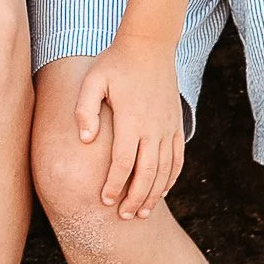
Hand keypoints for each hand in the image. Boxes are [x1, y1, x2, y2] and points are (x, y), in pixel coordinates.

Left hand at [74, 32, 187, 219]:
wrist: (149, 46)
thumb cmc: (115, 63)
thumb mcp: (92, 81)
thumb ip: (85, 110)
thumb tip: (85, 141)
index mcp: (131, 121)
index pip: (123, 164)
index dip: (114, 185)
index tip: (104, 201)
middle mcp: (153, 129)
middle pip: (147, 174)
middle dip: (135, 199)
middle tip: (124, 216)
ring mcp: (168, 128)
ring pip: (165, 171)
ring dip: (155, 194)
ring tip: (143, 212)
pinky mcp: (176, 124)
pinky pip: (178, 158)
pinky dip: (172, 178)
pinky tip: (163, 190)